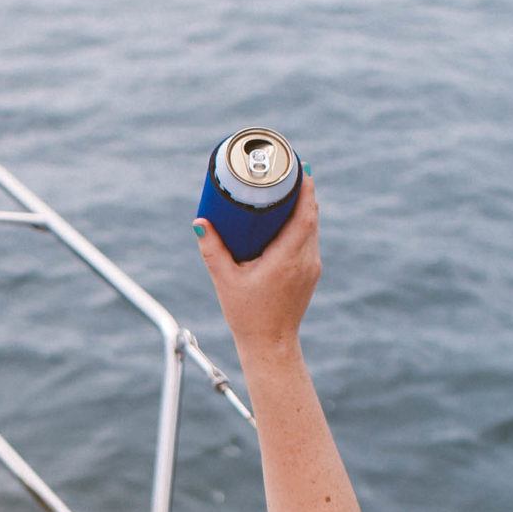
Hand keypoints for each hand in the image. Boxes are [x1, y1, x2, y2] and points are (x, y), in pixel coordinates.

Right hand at [193, 169, 320, 356]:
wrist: (270, 344)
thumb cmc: (248, 315)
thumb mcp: (225, 280)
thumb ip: (212, 250)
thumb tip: (199, 222)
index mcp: (287, 258)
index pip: (305, 215)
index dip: (306, 189)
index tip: (301, 167)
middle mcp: (305, 260)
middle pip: (311, 216)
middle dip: (304, 191)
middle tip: (290, 169)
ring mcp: (311, 267)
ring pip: (312, 228)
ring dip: (304, 207)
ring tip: (289, 188)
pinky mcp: (310, 273)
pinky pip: (309, 240)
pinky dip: (302, 224)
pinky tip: (290, 218)